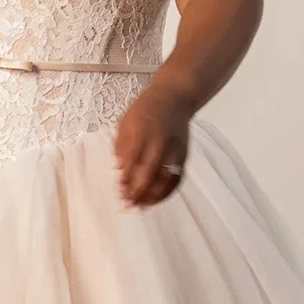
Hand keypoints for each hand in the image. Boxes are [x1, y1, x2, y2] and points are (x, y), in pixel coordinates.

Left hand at [113, 87, 191, 208]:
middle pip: (150, 172)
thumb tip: (119, 170)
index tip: (119, 190)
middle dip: (138, 191)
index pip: (133, 159)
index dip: (126, 178)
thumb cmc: (145, 110)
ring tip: (140, 206)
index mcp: (143, 131)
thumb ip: (121, 147)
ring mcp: (175, 150)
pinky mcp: (184, 155)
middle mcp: (161, 141)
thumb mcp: (125, 123)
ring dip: (152, 196)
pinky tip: (155, 200)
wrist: (175, 97)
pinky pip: (177, 178)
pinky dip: (166, 192)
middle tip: (127, 204)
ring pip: (166, 179)